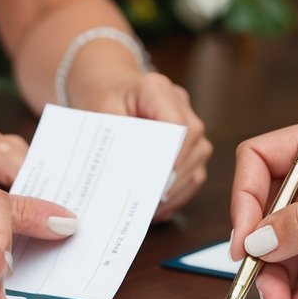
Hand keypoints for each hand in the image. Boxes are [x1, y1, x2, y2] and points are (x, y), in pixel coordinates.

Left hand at [82, 72, 211, 220]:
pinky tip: (158, 208)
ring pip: (198, 160)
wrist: (109, 91)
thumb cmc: (103, 101)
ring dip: (178, 188)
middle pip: (194, 143)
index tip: (158, 178)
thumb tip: (131, 171)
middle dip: (174, 177)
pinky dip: (179, 192)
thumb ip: (118, 137)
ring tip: (152, 209)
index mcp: (156, 89)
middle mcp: (180, 104)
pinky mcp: (190, 142)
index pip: (178, 123)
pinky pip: (194, 170)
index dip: (173, 153)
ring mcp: (189, 123)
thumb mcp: (99, 113)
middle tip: (151, 201)